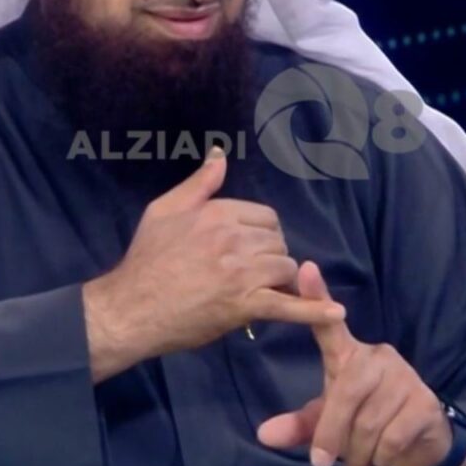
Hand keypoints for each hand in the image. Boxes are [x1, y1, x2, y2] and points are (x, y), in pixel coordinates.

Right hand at [83, 148, 345, 381]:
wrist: (131, 309)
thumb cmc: (146, 259)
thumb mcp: (164, 210)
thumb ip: (199, 183)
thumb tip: (220, 154)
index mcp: (219, 213)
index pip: (266, 218)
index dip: (262, 235)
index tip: (249, 251)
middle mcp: (234, 238)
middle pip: (278, 243)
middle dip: (271, 257)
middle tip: (251, 274)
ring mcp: (242, 273)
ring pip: (286, 269)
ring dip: (281, 281)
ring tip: (263, 291)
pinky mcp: (245, 305)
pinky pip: (287, 306)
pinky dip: (313, 310)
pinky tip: (334, 311)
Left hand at [255, 261, 456, 465]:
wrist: (423, 444)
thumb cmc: (369, 424)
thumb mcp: (330, 423)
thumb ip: (301, 426)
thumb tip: (263, 435)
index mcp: (351, 357)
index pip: (330, 327)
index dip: (317, 296)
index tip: (304, 267)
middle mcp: (378, 358)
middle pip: (346, 392)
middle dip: (331, 433)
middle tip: (322, 463)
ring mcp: (405, 378)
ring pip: (369, 422)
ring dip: (358, 455)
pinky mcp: (425, 403)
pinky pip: (392, 436)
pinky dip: (382, 458)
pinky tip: (383, 462)